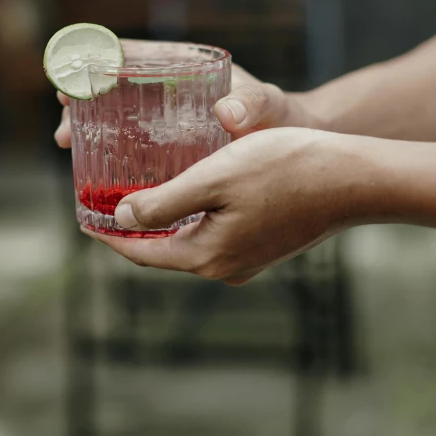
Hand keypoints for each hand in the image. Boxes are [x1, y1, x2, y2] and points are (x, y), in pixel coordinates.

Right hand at [54, 62, 321, 147]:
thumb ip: (254, 105)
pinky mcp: (171, 145)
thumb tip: (226, 112)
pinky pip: (133, 144)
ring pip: (118, 116)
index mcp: (187, 68)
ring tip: (67, 144)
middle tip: (63, 125)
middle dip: (83, 100)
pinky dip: (111, 151)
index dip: (97, 62)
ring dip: (90, 126)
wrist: (294, 144)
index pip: (135, 56)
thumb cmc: (280, 118)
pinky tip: (98, 173)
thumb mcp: (268, 106)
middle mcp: (171, 90)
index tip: (71, 76)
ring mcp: (168, 118)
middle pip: (116, 87)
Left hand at [82, 128, 369, 283]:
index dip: (108, 235)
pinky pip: (211, 235)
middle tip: (107, 202)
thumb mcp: (214, 178)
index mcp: (206, 255)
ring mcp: (246, 259)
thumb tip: (123, 220)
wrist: (351, 178)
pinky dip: (190, 218)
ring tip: (139, 196)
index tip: (84, 218)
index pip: (140, 251)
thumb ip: (164, 202)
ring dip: (162, 221)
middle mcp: (224, 267)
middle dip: (132, 228)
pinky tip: (187, 195)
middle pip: (162, 249)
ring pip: (187, 241)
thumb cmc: (283, 169)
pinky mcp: (263, 245)